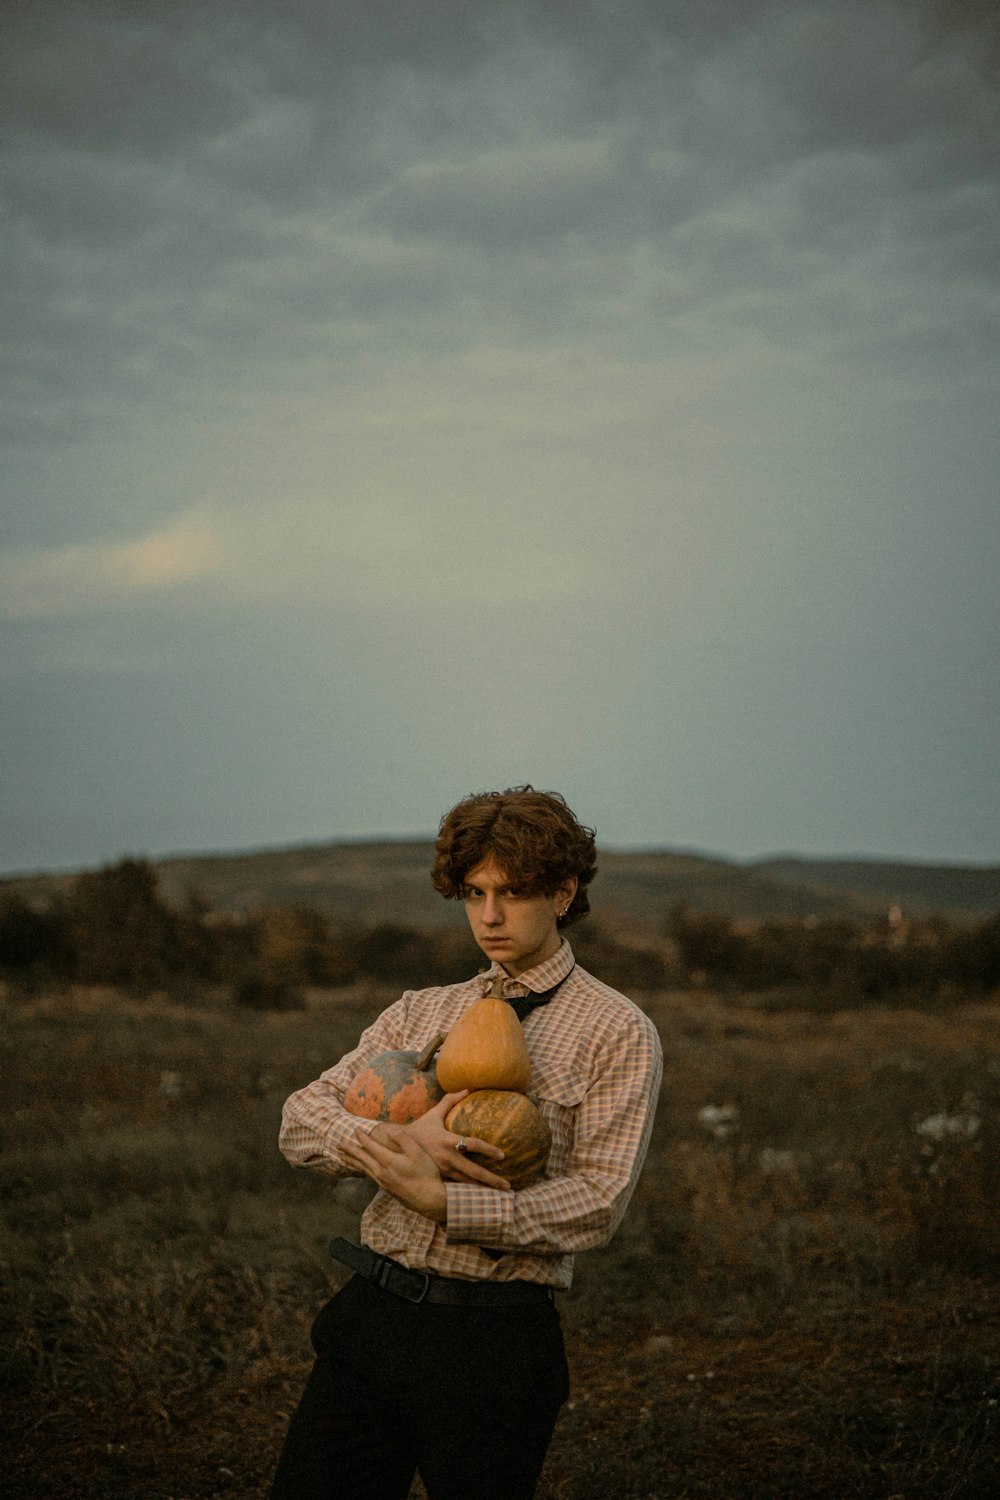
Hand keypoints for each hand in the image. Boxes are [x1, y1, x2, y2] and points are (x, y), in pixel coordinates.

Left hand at [341, 1125, 447, 1221]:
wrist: (429, 1200)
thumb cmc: (426, 1173)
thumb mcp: (417, 1152)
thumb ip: (402, 1139)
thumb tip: (388, 1130)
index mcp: (388, 1161)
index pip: (370, 1146)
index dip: (362, 1137)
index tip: (355, 1129)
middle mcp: (381, 1171)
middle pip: (361, 1158)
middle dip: (350, 1150)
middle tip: (338, 1145)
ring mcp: (383, 1182)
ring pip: (363, 1168)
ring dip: (352, 1161)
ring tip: (342, 1157)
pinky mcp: (386, 1189)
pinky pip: (369, 1175)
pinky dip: (361, 1169)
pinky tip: (362, 1169)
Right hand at [394, 1092, 510, 1191]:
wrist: (396, 1146)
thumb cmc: (419, 1129)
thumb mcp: (434, 1114)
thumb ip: (450, 1101)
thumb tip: (467, 1089)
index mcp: (448, 1140)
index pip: (473, 1144)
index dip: (488, 1150)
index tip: (502, 1156)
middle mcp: (447, 1157)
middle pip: (473, 1171)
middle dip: (491, 1180)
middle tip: (507, 1186)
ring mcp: (442, 1170)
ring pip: (466, 1184)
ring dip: (482, 1190)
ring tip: (498, 1196)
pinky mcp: (438, 1179)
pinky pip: (456, 1188)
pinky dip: (468, 1194)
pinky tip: (479, 1199)